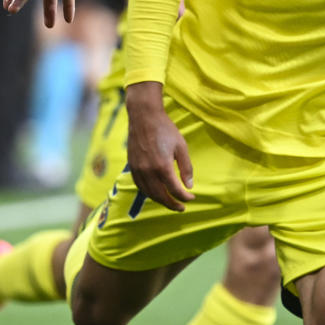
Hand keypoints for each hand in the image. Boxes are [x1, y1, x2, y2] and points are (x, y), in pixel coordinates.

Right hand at [125, 82, 192, 210]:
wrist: (144, 117)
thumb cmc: (165, 129)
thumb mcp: (181, 146)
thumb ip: (186, 168)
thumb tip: (189, 186)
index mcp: (163, 166)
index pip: (175, 190)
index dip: (185, 197)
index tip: (191, 198)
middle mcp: (148, 171)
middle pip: (161, 196)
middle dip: (172, 204)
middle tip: (181, 207)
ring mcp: (138, 169)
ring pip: (148, 193)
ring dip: (160, 200)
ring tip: (169, 202)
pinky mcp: (132, 166)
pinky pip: (139, 185)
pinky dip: (148, 193)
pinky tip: (155, 192)